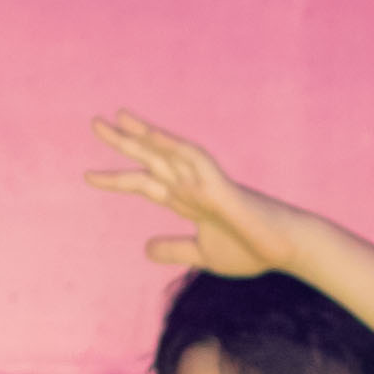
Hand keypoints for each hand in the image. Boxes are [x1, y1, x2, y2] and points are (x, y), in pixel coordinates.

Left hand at [88, 110, 304, 276]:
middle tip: (94, 123)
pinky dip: (174, 145)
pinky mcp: (221, 186)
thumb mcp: (202, 255)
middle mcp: (193, 186)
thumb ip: (175, 249)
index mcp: (188, 201)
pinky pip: (195, 159)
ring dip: (145, 135)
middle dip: (123, 143)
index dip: (117, 179)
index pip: (146, 184)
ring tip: (118, 117)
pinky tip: (154, 135)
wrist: (285, 252)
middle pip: (152, 160)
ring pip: (170, 152)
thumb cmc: (251, 251)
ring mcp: (207, 183)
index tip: (87, 175)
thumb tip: (144, 248)